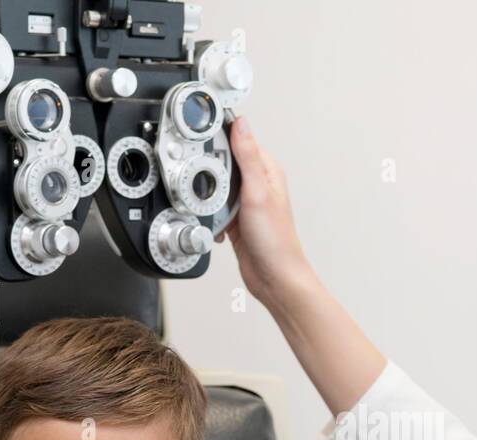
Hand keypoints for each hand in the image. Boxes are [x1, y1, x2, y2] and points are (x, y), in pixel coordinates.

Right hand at [217, 116, 317, 309]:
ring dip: (209, 198)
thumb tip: (241, 123)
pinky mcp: (236, 219)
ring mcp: (246, 202)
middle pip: (222, 163)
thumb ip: (247, 156)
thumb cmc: (275, 240)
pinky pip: (214, 209)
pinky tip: (216, 226)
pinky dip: (211, 216)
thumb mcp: (257, 192)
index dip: (219, 138)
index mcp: (267, 171)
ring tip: (214, 209)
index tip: (201, 139)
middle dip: (209, 173)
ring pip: (215, 187)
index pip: (238, 140)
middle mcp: (257, 184)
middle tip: (205, 184)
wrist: (274, 278)